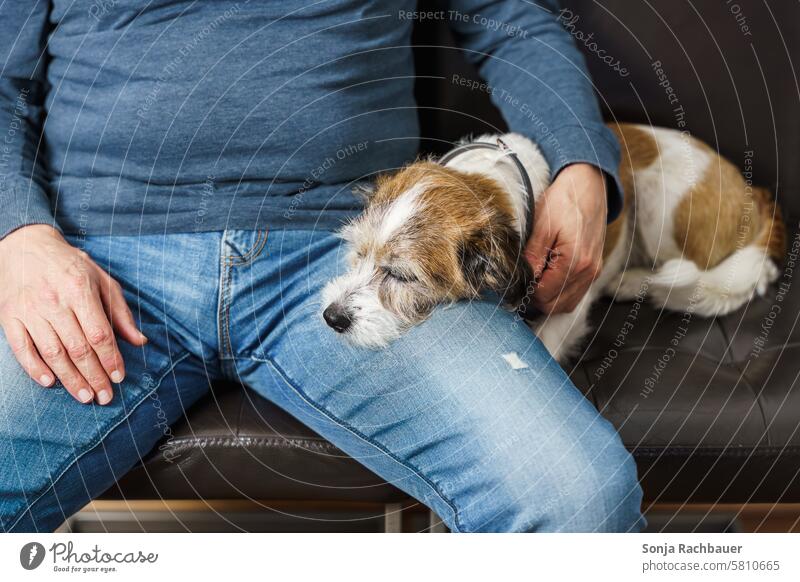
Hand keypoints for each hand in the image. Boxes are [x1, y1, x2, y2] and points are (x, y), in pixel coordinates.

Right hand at [0, 225, 146, 404]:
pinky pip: (21, 348)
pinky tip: (49, 382)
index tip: (119, 377)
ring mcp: (30, 310)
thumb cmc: (70, 266)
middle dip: (94, 376)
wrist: (25, 246)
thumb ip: (120, 313)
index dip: (110, 358)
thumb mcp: (102, 281)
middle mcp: (54, 301)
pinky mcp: (10, 316)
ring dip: (70, 378)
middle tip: (105, 396)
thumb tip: (140, 341)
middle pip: (77, 347)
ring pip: (52, 352)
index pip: (99, 332)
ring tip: (84, 396)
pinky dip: (34, 367)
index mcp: (80, 290)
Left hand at [524, 163, 606, 313]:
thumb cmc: (564, 201)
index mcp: (576, 261)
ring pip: (566, 305)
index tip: (516, 279)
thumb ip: (533, 256)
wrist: (588, 185)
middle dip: (535, 298)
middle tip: (522, 280)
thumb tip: (523, 279)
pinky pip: (575, 295)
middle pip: (555, 306)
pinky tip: (547, 278)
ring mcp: (593, 272)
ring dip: (548, 298)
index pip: (544, 295)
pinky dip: (560, 293)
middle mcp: (588, 272)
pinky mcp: (594, 270)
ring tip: (534, 278)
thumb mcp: (542, 225)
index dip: (526, 291)